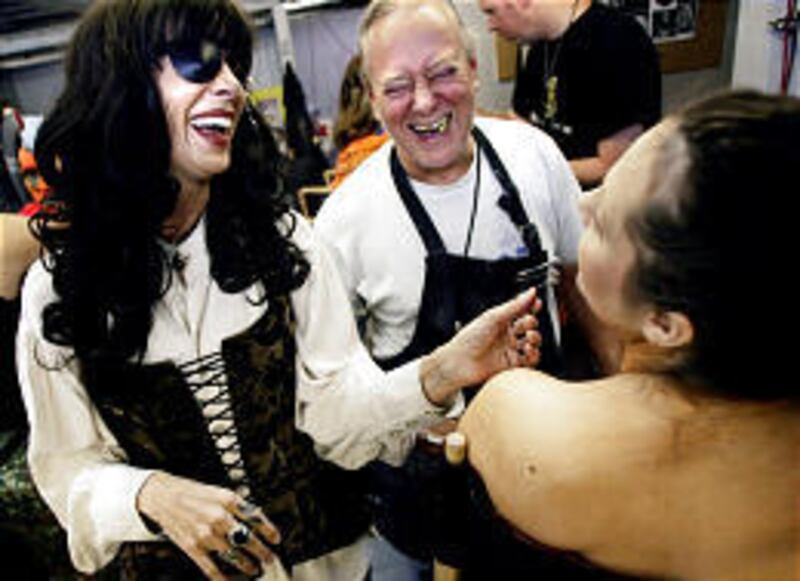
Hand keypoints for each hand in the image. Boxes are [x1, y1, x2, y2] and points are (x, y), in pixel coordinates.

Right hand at [137, 471, 280, 579]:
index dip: (269, 530)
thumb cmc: (192, 493)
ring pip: (234, 555)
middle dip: (262, 551)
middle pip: (248, 539)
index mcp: (228, 500)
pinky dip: (223, 578)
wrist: (163, 496)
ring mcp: (206, 534)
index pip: (255, 517)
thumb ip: (237, 505)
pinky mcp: (193, 547)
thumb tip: (255, 520)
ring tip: (254, 569)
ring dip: (247, 565)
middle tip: (269, 558)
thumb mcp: (220, 492)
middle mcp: (218, 517)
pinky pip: (211, 568)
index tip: (276, 538)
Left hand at [420, 288, 540, 404]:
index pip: (520, 310)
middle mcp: (505, 334)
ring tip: (529, 337)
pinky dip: (533, 355)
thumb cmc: (469, 338)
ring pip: (531, 343)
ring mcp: (508, 349)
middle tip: (528, 322)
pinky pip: (529, 360)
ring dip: (535, 338)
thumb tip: (531, 292)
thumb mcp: (493, 317)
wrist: (459, 362)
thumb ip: (515, 305)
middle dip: (532, 322)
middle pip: (528, 326)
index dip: (531, 307)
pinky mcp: (510, 364)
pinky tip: (529, 351)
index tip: (537, 303)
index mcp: (500, 320)